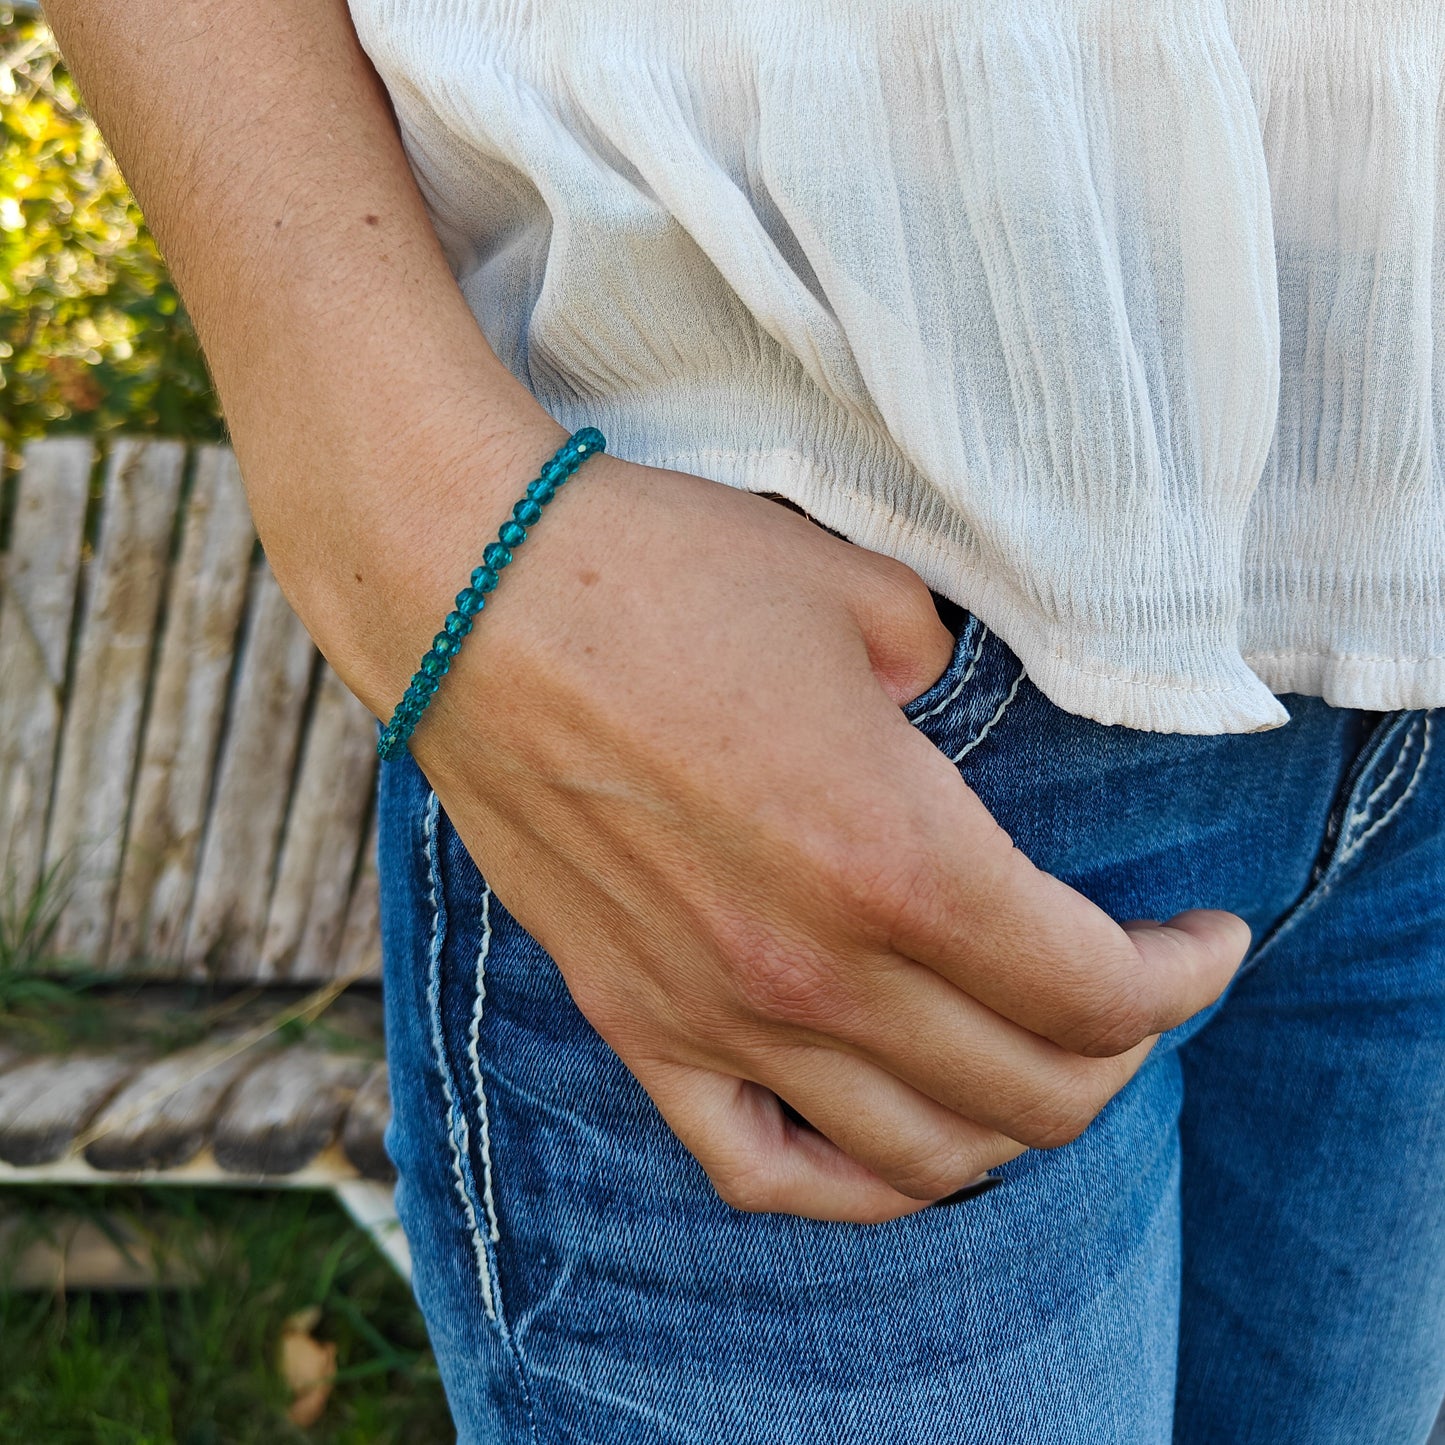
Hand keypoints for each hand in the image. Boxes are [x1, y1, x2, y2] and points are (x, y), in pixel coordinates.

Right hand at [389, 447, 1247, 1223]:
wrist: (474, 598)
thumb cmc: (665, 575)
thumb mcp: (863, 598)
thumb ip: (952, 681)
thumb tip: (955, 723)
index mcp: (896, 860)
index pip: (1095, 991)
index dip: (1181, 977)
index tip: (1205, 941)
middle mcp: (816, 972)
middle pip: (1031, 1094)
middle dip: (1119, 1053)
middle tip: (1132, 991)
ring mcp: (718, 1016)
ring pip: (915, 1158)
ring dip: (1008, 1127)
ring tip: (1027, 1062)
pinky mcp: (636, 1022)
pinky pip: (760, 1168)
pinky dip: (854, 1181)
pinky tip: (887, 1144)